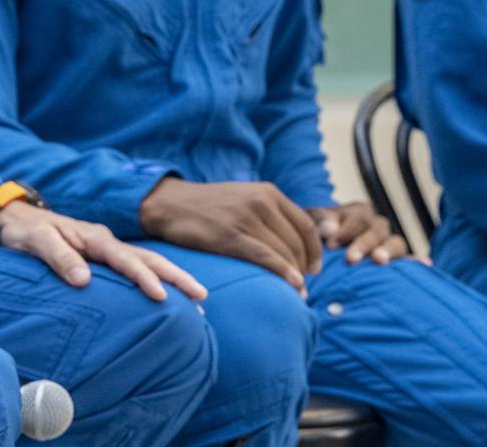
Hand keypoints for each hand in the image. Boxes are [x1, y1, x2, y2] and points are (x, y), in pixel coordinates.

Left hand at [0, 202, 206, 301]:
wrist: (16, 220)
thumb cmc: (26, 232)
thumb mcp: (37, 241)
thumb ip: (59, 257)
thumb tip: (84, 279)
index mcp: (94, 237)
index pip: (125, 259)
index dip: (144, 278)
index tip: (161, 297)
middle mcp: (106, 241)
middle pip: (148, 258)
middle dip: (176, 276)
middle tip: (202, 296)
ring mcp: (107, 249)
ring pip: (146, 262)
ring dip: (172, 278)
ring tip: (196, 298)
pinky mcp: (103, 259)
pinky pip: (135, 268)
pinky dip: (155, 279)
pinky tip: (166, 294)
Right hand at [139, 177, 320, 295]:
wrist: (171, 205)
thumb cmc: (209, 208)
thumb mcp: (244, 199)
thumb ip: (268, 213)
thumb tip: (293, 241)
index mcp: (268, 192)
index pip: (305, 224)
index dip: (315, 250)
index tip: (315, 269)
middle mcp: (261, 201)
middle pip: (297, 241)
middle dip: (306, 267)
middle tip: (305, 286)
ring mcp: (246, 217)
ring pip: (284, 251)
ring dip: (296, 275)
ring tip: (298, 292)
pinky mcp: (231, 235)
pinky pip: (266, 257)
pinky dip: (283, 272)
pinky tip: (292, 284)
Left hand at [308, 202, 411, 265]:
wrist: (323, 246)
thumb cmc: (317, 232)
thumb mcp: (312, 221)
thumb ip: (320, 221)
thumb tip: (330, 230)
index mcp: (359, 211)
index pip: (359, 217)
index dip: (346, 230)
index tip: (331, 244)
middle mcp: (377, 225)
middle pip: (378, 230)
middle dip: (364, 244)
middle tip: (350, 259)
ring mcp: (387, 243)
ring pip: (396, 243)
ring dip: (388, 252)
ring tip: (379, 261)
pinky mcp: (393, 260)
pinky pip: (408, 260)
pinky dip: (416, 261)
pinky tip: (424, 265)